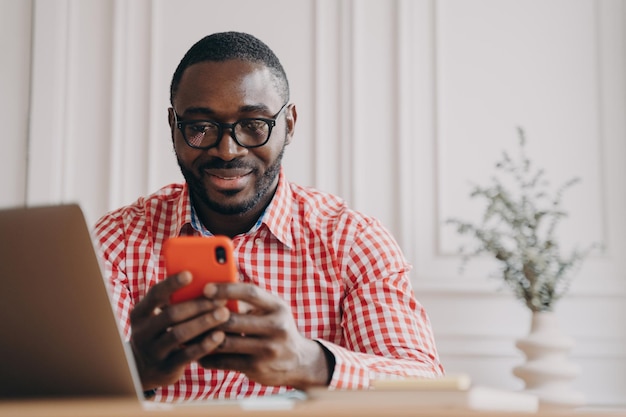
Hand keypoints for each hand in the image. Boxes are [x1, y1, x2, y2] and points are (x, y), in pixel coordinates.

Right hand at [129, 272, 230, 389]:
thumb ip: (175, 301)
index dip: (172, 284)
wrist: (143, 369)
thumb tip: (207, 281)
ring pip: (179, 334)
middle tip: (221, 299)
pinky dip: (204, 345)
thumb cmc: (161, 332)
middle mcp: (143, 332)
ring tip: (224, 314)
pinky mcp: (165, 368)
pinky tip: (220, 336)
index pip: (155, 294)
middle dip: (198, 305)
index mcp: (141, 313)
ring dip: (204, 323)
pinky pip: (186, 355)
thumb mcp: (158, 316)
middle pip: (171, 314)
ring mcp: (153, 351)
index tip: (190, 274)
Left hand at [198, 283, 331, 388]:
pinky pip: (225, 361)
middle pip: (234, 320)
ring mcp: (268, 349)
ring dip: (203, 338)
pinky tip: (197, 353)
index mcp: (278, 307)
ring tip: (186, 333)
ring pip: (226, 342)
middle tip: (187, 313)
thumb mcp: (272, 310)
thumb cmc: (277, 328)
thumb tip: (215, 292)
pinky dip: (208, 357)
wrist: (299, 362)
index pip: (251, 293)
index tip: (205, 288)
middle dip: (208, 316)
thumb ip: (250, 302)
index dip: (226, 289)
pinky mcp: (258, 368)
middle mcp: (276, 327)